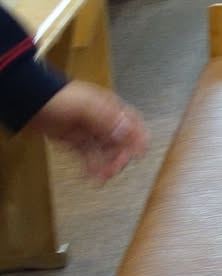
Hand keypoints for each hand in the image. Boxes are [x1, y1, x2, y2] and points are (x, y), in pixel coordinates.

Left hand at [30, 81, 146, 183]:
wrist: (27, 101)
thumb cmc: (55, 98)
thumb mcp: (85, 107)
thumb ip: (106, 119)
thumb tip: (128, 131)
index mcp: (109, 108)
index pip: (133, 124)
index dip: (139, 140)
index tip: (138, 156)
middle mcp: (101, 119)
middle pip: (120, 142)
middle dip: (119, 158)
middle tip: (113, 171)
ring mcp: (87, 130)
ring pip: (104, 151)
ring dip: (105, 165)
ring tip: (101, 178)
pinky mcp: (73, 140)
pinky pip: (87, 156)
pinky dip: (90, 166)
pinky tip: (90, 175)